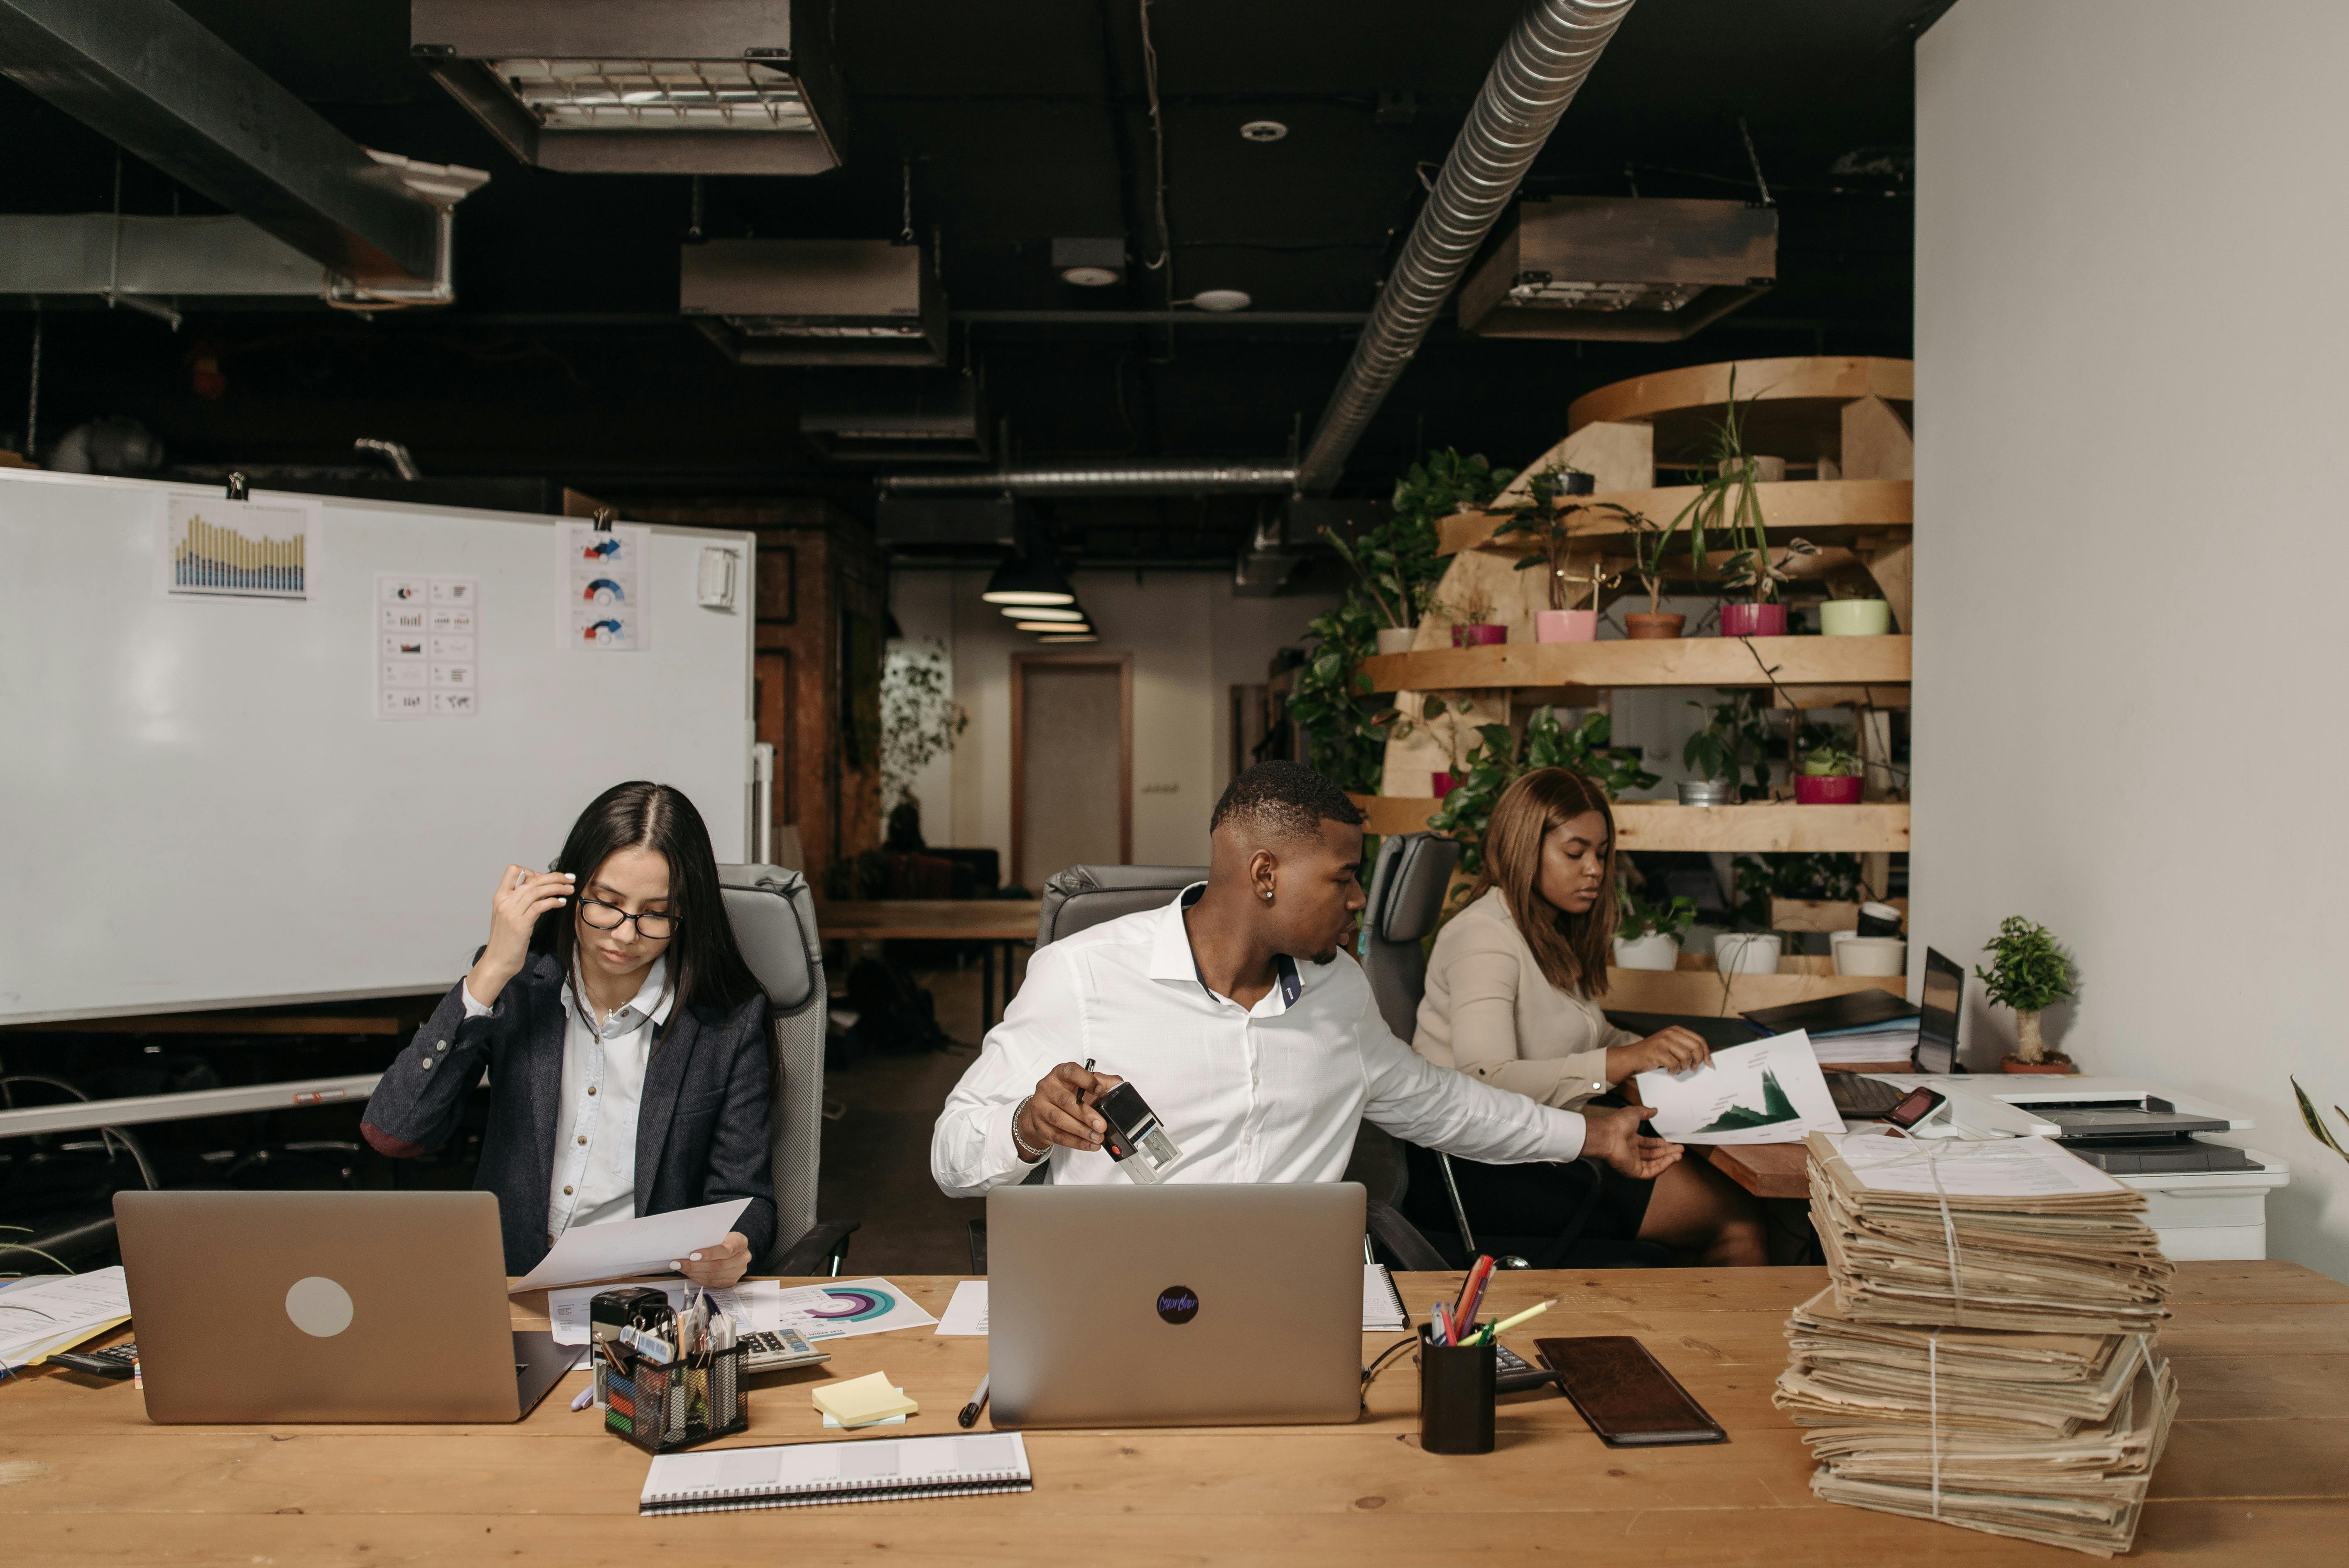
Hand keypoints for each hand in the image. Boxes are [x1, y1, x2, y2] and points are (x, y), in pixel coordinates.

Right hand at [467, 864, 573, 1005]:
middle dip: (554, 876)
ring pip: (537, 890)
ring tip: (570, 888)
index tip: (545, 878)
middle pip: (532, 879)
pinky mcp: (520, 924)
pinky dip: (553, 901)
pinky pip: (539, 906)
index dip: (531, 870)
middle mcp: (504, 902)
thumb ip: (520, 899)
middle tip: (570, 878)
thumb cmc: (506, 940)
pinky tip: (562, 903)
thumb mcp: (509, 915)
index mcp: (500, 897)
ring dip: (557, 887)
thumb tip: (537, 880)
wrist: (497, 962)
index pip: (513, 870)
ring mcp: (511, 913)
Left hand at [673, 1231, 750, 1288]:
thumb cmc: (722, 1239)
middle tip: (679, 1263)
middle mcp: (743, 1258)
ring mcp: (738, 1271)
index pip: (726, 1250)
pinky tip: (690, 1273)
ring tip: (681, 1268)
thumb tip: (686, 1248)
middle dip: (694, 1265)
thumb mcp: (718, 1234)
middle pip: (717, 1266)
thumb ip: (707, 1240)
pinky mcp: (731, 1281)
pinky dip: (698, 1278)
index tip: (692, 1255)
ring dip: (694, 1273)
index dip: (708, 1254)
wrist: (732, 1246)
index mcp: (741, 1242)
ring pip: (713, 1276)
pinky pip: (712, 1283)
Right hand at [1013, 1062, 1125, 1160]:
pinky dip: (1076, 1142)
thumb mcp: (1083, 1084)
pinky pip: (1058, 1136)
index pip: (1071, 1072)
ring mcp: (1040, 1107)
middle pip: (1065, 1100)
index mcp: (1060, 1074)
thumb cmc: (1065, 1094)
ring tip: (1098, 1137)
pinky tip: (1090, 1144)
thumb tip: (1118, 1084)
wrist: (1042, 1111)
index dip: (1086, 1080)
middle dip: (1085, 1114)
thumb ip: (1102, 1082)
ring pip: (1059, 1120)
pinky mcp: (1039, 1126)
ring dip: (1081, 1131)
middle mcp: (1047, 1088)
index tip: (1100, 1090)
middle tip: (1102, 1125)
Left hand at [1581, 1103, 1681, 1180]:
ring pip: (1654, 1164)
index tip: (1671, 1143)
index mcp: (1631, 1140)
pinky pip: (1651, 1172)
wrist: (1609, 1135)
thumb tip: (1654, 1110)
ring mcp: (1633, 1162)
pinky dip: (1662, 1166)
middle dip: (1667, 1152)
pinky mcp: (1634, 1171)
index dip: (1661, 1144)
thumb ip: (1645, 1112)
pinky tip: (1671, 1160)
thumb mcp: (1634, 1113)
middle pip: (1653, 1155)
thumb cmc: (1618, 1124)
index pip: (1649, 1145)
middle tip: (1680, 1150)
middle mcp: (1632, 1152)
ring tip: (1679, 1155)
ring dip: (1667, 1160)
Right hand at [1605, 1027, 1711, 1082]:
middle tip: (1693, 1069)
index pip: (1699, 1040)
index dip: (1706, 1053)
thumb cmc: (1653, 1053)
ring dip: (1683, 1067)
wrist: (1631, 1057)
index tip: (1709, 1063)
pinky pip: (1675, 1064)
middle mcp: (1670, 1033)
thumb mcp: (1670, 1044)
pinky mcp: (1658, 1052)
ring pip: (1686, 1057)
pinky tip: (1669, 1070)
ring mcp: (1663, 1042)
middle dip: (1697, 1061)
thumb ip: (1685, 1047)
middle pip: (1696, 1047)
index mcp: (1676, 1030)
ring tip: (1676, 1068)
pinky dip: (1674, 1070)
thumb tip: (1705, 1058)